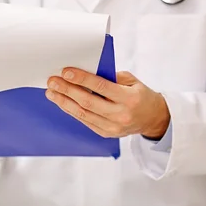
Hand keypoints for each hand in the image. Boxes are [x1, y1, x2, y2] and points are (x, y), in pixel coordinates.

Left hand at [45, 68, 169, 138]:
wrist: (153, 119)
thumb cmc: (141, 95)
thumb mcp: (132, 81)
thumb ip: (111, 76)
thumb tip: (86, 72)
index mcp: (129, 98)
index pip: (101, 87)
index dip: (82, 79)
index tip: (66, 71)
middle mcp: (120, 115)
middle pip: (88, 102)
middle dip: (67, 90)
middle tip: (53, 81)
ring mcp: (113, 127)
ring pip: (83, 114)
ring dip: (64, 102)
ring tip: (52, 92)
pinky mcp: (106, 133)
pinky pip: (85, 121)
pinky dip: (72, 111)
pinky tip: (62, 102)